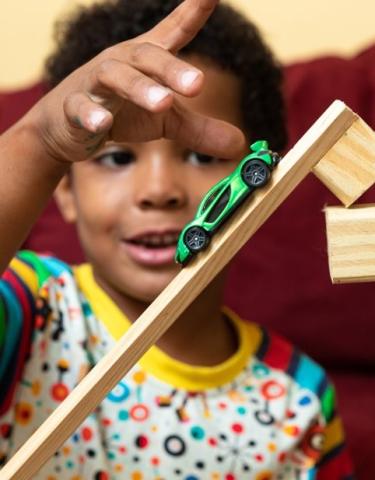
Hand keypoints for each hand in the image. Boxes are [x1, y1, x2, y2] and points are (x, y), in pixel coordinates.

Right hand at [30, 0, 245, 163]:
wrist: (65, 125)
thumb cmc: (120, 112)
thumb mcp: (165, 123)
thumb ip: (199, 130)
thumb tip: (238, 145)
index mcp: (147, 62)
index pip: (173, 32)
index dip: (193, 11)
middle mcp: (122, 64)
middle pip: (147, 56)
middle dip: (172, 69)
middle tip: (198, 85)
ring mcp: (95, 84)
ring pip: (116, 76)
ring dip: (139, 88)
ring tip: (164, 104)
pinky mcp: (74, 108)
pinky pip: (81, 107)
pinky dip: (91, 113)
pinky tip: (103, 124)